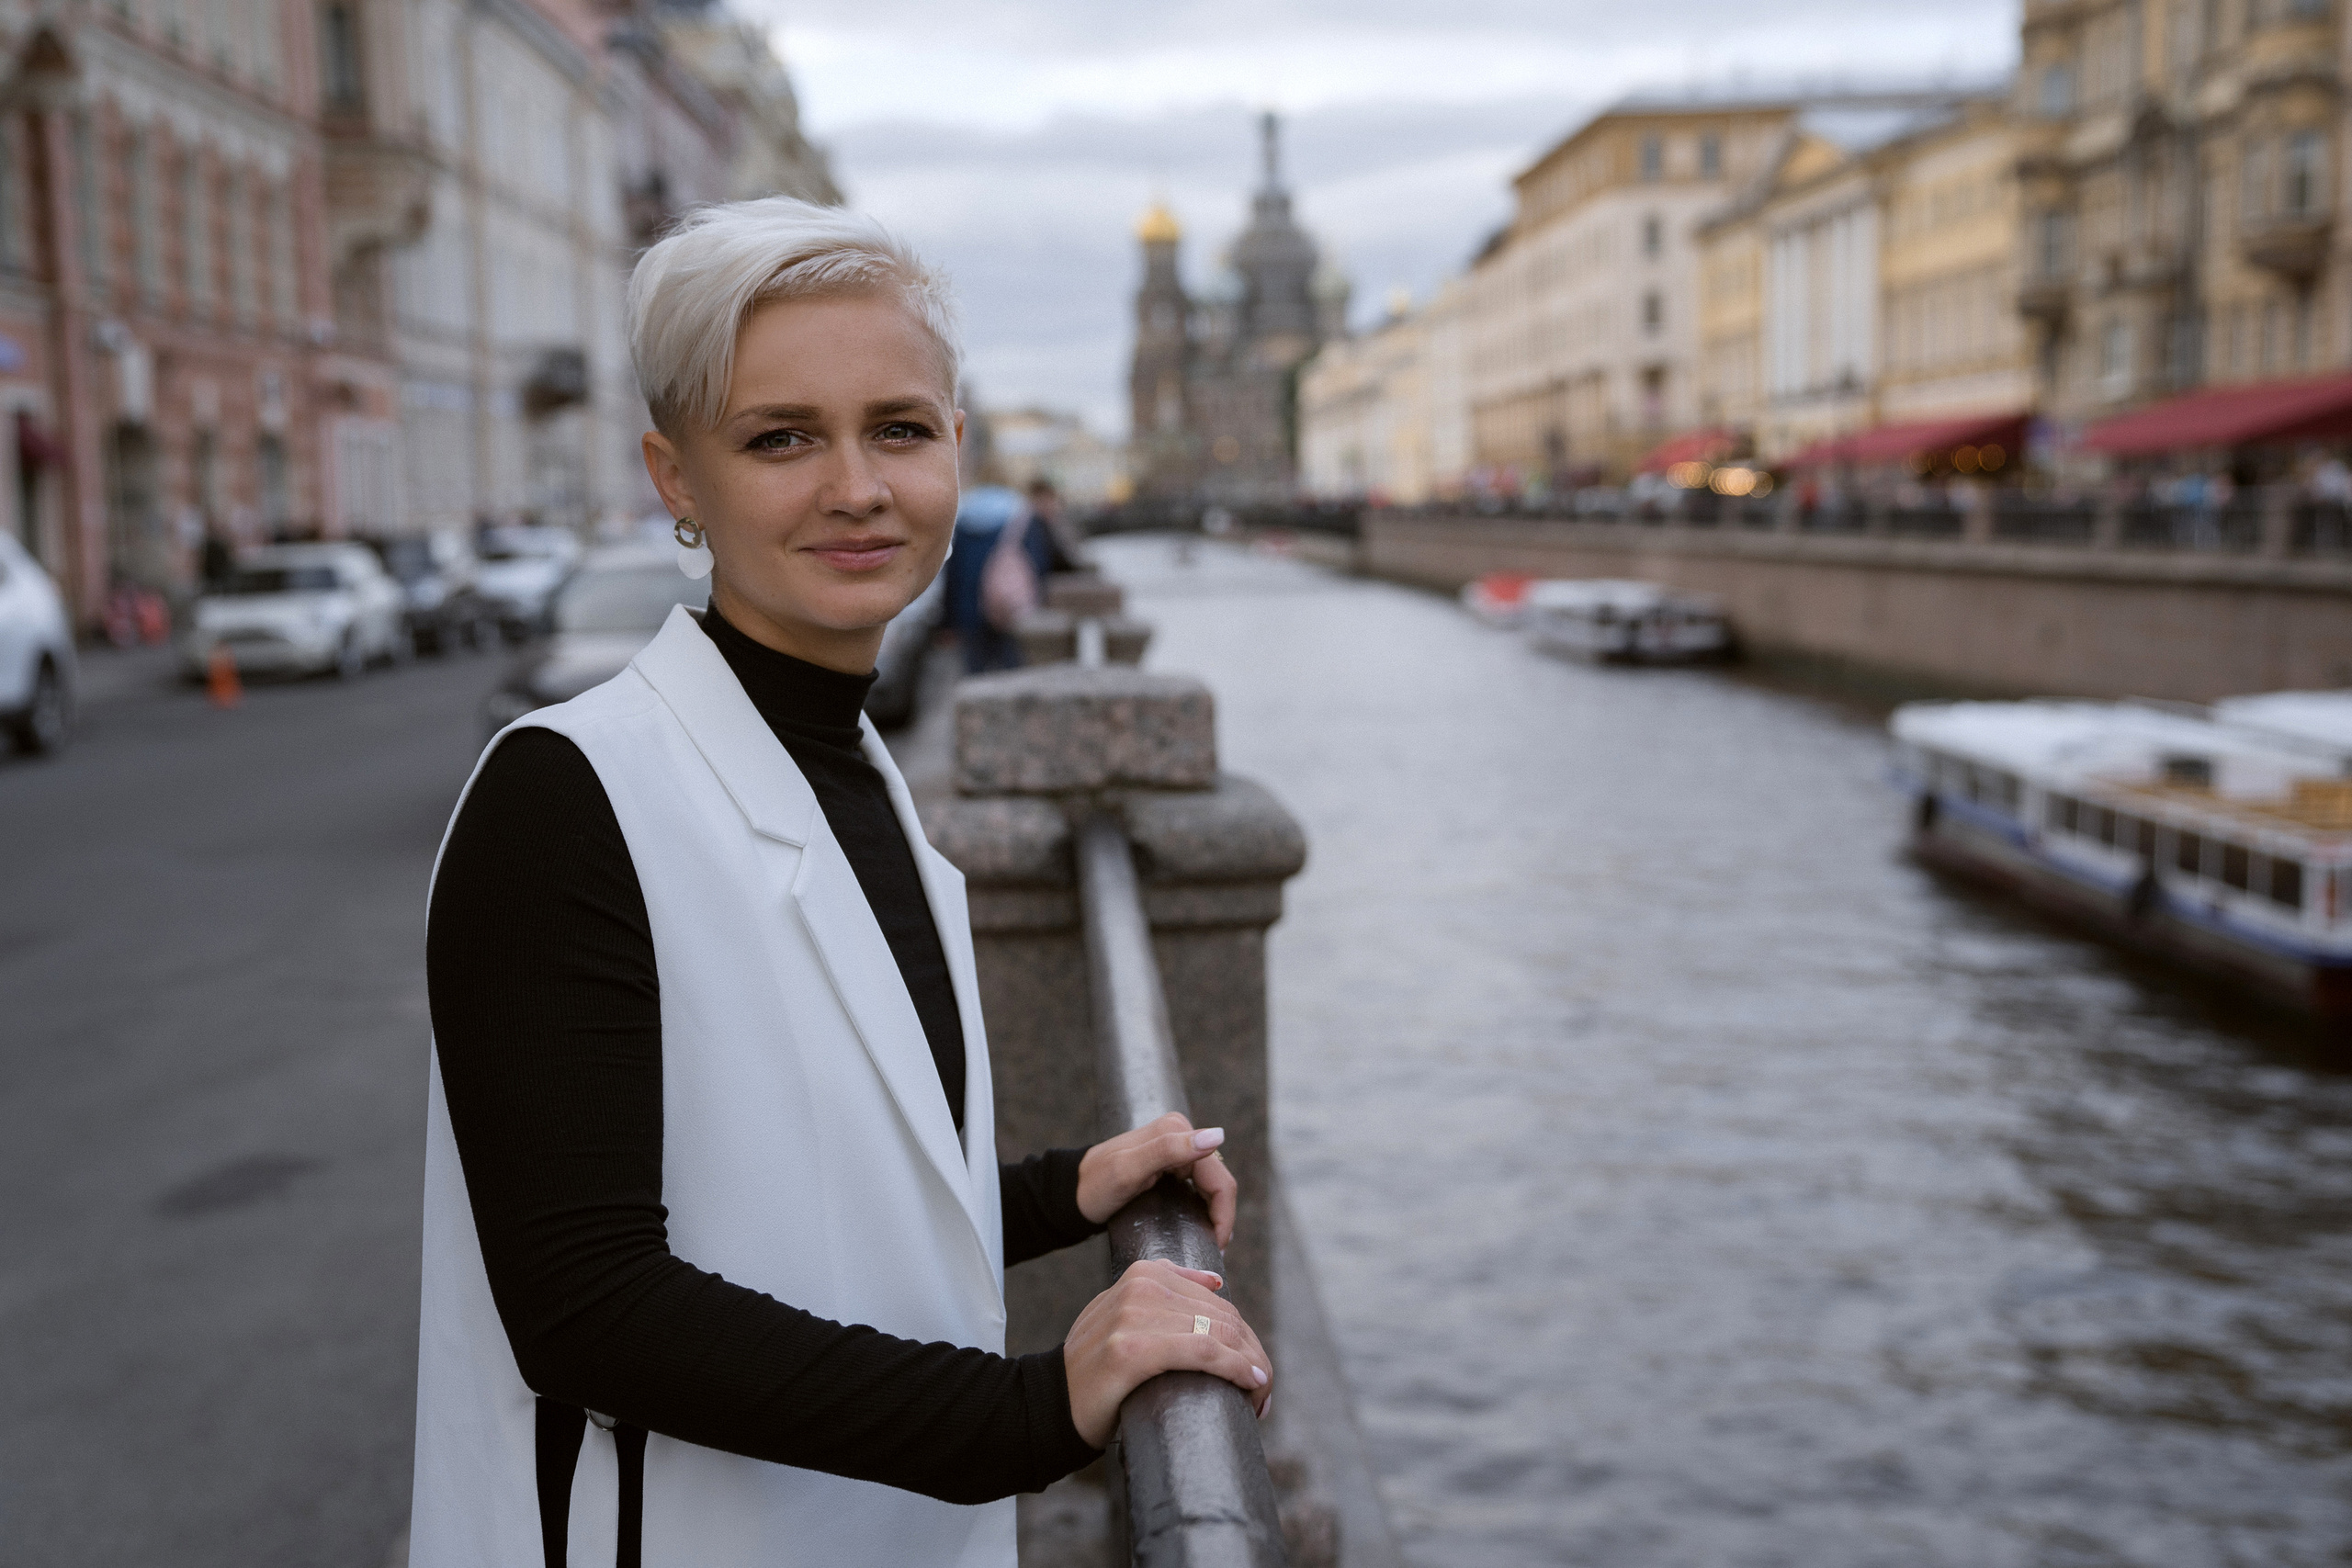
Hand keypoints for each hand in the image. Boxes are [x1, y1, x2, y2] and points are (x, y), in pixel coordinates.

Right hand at [1063, 1259, 1272, 1447]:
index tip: (1256, 1371)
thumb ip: (1165, 1290)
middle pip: (1224, 1318)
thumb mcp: (1124, 1312)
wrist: (1051, 1400)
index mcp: (1144, 1274)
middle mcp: (1140, 1287)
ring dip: (1252, 1366)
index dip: (1246, 1338)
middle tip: (1263, 1391)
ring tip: (1261, 1396)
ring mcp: (1134, 1316)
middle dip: (1253, 1354)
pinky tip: (1251, 1383)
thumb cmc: (1097, 1366)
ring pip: (1220, 1334)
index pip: (1218, 1303)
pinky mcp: (1131, 1350)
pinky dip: (1235, 1367)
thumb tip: (1218, 1282)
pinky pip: (1203, 1351)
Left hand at [1077, 1112, 1237, 1248]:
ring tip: (1209, 1242)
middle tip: (1214, 1249)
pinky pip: (1199, 1186)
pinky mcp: (1172, 1163)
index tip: (1216, 1246)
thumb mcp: (1129, 1170)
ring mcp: (1177, 1148)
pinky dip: (1203, 1208)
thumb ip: (1169, 1150)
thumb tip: (1218, 1135)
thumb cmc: (1096, 1184)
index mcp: (1176, 1129)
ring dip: (1214, 1213)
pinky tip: (1199, 1228)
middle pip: (1218, 1181)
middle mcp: (1180, 1134)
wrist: (1073, 1192)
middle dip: (1220, 1216)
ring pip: (1212, 1185)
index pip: (1219, 1177)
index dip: (1223, 1214)